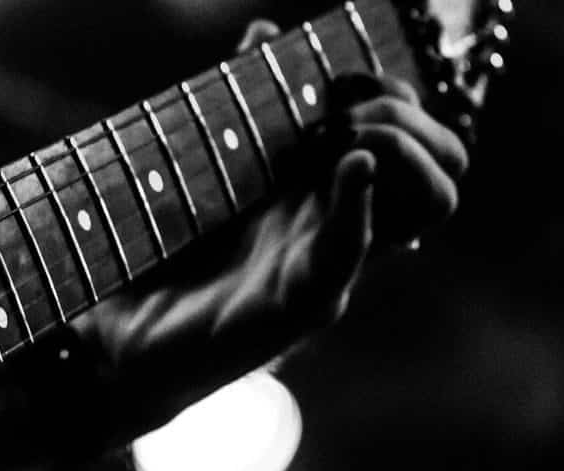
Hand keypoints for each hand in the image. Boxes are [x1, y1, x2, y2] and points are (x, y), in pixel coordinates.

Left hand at [68, 20, 467, 439]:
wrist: (116, 346)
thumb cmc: (158, 260)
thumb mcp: (199, 168)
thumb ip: (236, 103)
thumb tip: (262, 31)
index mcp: (327, 194)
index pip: (419, 132)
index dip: (390, 91)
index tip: (331, 81)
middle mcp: (344, 228)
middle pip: (448, 161)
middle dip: (406, 113)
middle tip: (334, 114)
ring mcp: (332, 268)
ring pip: (434, 203)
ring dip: (399, 149)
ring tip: (336, 142)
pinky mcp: (300, 306)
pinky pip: (354, 252)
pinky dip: (362, 204)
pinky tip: (353, 165)